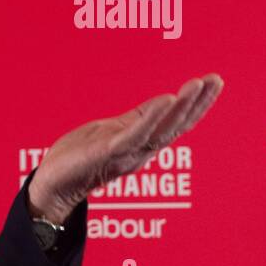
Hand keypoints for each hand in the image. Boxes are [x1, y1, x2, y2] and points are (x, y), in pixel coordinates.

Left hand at [28, 74, 223, 223]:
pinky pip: (133, 135)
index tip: (213, 81)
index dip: (195, 103)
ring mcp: (125, 153)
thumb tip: (164, 102)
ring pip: (160, 130)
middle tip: (216, 79)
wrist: (49, 185)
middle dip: (197, 103)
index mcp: (139, 143)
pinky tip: (166, 100)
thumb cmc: (76, 158)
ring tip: (197, 84)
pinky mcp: (107, 153)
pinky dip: (152, 118)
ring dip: (182, 107)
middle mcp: (139, 150)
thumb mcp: (110, 131)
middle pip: (175, 126)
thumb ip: (135, 120)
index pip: (174, 122)